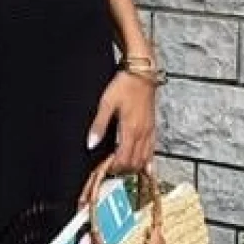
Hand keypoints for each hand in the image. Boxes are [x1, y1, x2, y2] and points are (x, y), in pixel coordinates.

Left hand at [79, 72, 156, 203]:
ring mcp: (149, 131)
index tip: (104, 168)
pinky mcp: (153, 127)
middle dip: (123, 170)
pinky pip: (153, 150)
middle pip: (134, 163)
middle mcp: (142, 134)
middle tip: (111, 169)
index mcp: (130, 130)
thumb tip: (90, 144)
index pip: (123, 159)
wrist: (142, 73)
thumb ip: (99, 126)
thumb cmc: (124, 86)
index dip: (114, 167)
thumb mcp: (106, 103)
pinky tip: (145, 167)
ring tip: (123, 169)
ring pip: (145, 159)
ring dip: (134, 167)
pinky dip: (148, 161)